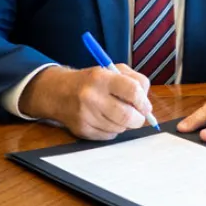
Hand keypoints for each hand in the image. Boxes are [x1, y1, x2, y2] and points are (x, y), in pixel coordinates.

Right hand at [19, 64, 153, 140]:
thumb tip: (147, 106)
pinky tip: (104, 119)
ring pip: (120, 128)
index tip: (145, 106)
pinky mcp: (82, 130)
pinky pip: (109, 136)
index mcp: (101, 77)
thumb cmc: (92, 81)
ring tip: (116, 113)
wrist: (59, 92)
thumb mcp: (113, 70)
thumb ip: (135, 81)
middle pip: (127, 116)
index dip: (143, 102)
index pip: (132, 91)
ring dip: (124, 123)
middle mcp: (91, 96)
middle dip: (138, 118)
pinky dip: (112, 129)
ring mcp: (85, 115)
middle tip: (137, 115)